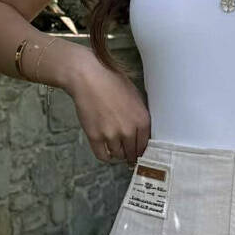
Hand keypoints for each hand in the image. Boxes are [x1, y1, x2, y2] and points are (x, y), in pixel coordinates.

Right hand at [63, 49, 149, 165]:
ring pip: (118, 155)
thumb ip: (140, 115)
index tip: (138, 152)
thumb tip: (143, 131)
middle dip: (130, 154)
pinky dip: (105, 156)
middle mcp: (129, 131)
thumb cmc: (112, 82)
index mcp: (142, 121)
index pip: (145, 145)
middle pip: (132, 153)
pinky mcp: (95, 137)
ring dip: (118, 153)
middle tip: (128, 154)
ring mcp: (111, 136)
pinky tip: (106, 151)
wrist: (89, 78)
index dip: (141, 150)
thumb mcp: (135, 96)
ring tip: (116, 148)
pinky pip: (102, 156)